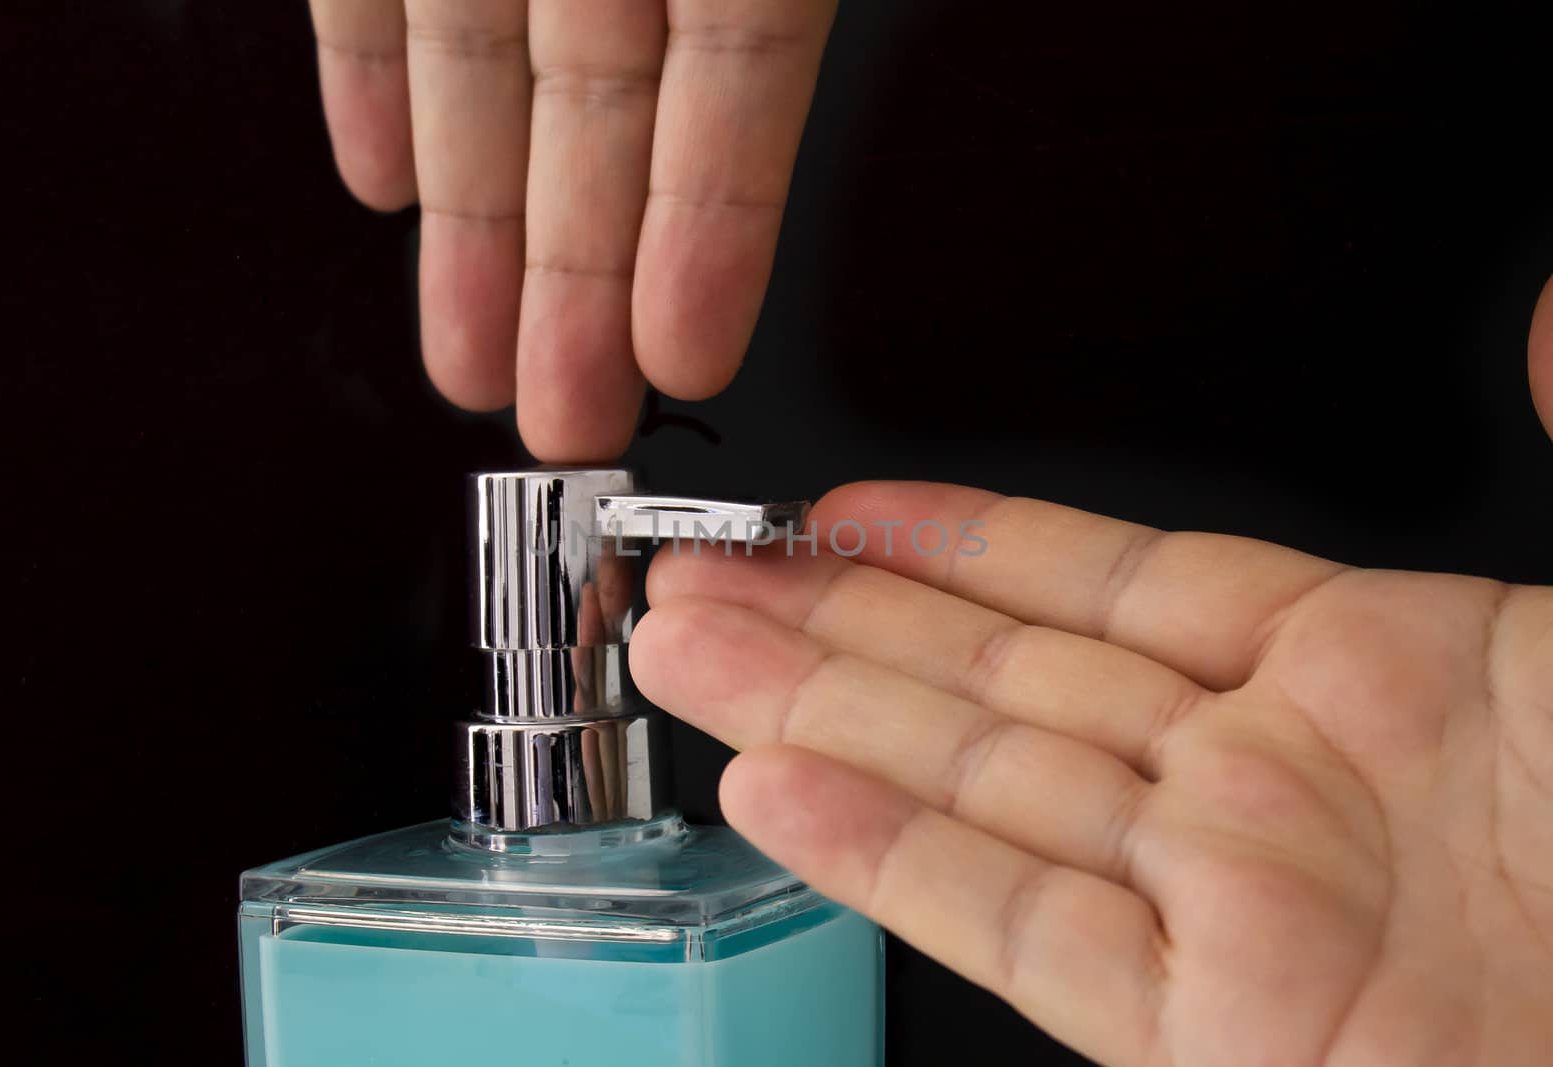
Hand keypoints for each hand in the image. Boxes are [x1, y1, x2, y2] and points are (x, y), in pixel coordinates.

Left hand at [307, 0, 836, 459]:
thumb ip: (743, 2)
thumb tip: (753, 61)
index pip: (736, 74)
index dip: (714, 222)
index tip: (686, 356)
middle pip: (596, 121)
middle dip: (578, 284)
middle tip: (569, 418)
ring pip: (482, 75)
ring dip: (473, 231)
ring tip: (470, 367)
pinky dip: (370, 85)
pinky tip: (382, 187)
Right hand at [631, 480, 1552, 1064]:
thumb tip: (1545, 317)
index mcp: (1380, 667)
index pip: (1110, 578)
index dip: (965, 538)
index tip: (851, 506)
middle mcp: (1272, 782)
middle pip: (999, 674)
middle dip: (833, 615)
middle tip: (708, 567)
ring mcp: (1228, 905)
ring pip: (971, 781)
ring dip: (816, 708)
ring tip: (691, 648)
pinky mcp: (1209, 1035)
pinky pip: (1011, 922)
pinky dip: (882, 856)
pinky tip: (779, 788)